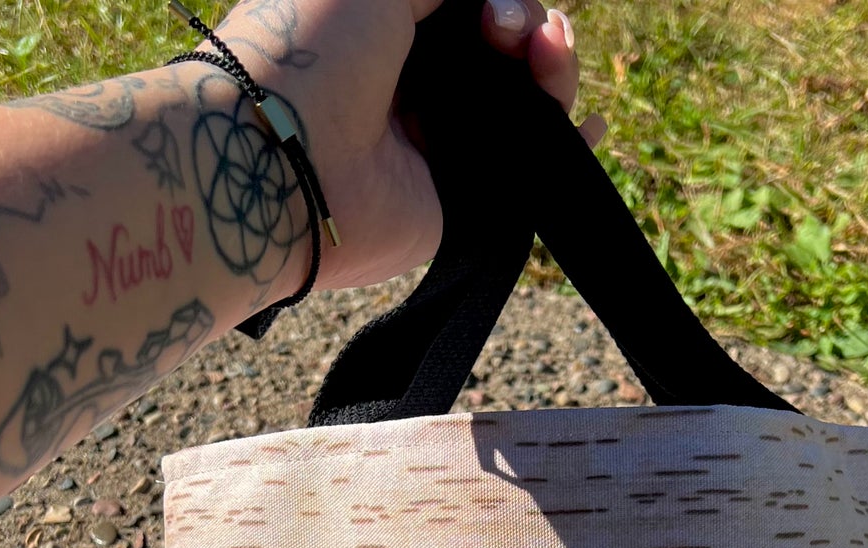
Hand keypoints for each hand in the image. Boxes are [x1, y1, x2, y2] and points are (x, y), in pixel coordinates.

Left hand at [214, 0, 605, 290]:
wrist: (276, 163)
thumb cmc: (306, 53)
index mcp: (385, 31)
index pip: (470, 11)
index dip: (503, 1)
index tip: (499, 4)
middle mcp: (414, 89)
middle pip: (506, 54)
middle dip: (530, 28)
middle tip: (514, 31)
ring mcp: (441, 149)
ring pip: (525, 108)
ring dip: (553, 71)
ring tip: (547, 56)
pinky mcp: (463, 207)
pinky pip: (530, 177)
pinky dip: (567, 150)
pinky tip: (592, 124)